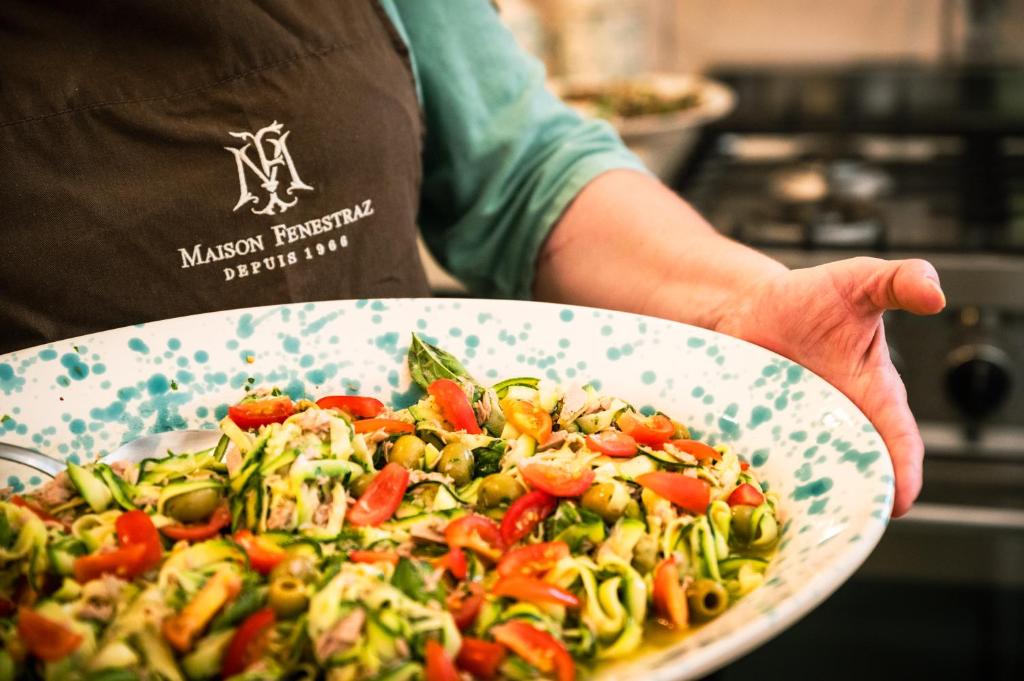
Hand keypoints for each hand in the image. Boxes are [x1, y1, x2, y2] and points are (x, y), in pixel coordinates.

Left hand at [714, 257, 945, 516]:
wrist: (752, 304)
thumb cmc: (813, 297)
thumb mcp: (859, 280)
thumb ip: (899, 281)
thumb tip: (934, 290)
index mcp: (874, 395)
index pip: (897, 439)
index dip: (903, 471)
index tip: (899, 499)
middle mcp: (837, 423)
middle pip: (854, 470)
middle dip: (853, 496)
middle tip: (844, 518)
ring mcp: (796, 434)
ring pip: (807, 476)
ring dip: (803, 493)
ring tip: (794, 512)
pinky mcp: (759, 435)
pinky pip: (762, 463)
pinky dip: (758, 476)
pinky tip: (745, 491)